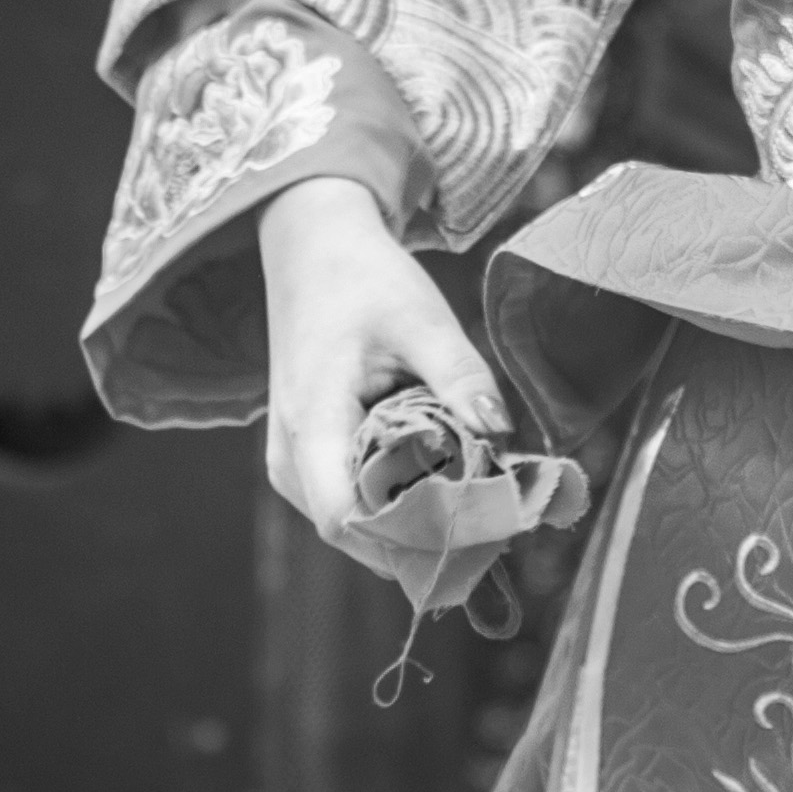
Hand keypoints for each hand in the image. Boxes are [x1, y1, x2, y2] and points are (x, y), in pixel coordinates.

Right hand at [256, 178, 505, 580]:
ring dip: (413, 521)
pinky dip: (397, 502)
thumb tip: (503, 435)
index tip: (477, 528)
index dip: (411, 540)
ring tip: (475, 496)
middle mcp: (290, 461)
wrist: (313, 251)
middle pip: (357, 535)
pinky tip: (442, 479)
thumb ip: (462, 378)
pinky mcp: (307, 462)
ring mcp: (292, 466)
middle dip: (425, 536)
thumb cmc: (364, 281)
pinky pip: (352, 503)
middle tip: (496, 518)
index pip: (346, 522)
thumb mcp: (423, 319)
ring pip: (356, 526)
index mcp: (311, 426)